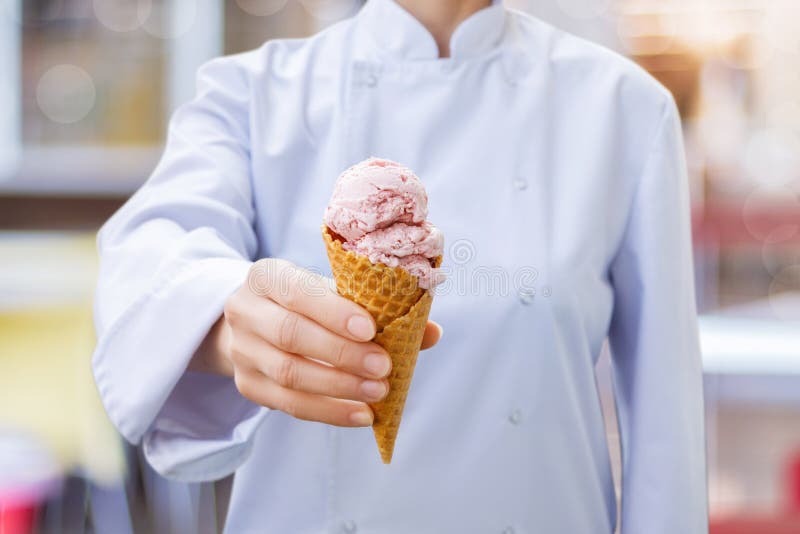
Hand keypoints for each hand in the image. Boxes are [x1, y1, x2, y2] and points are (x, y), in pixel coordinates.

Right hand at [196, 258, 441, 426]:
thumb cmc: (307, 304)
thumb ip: (378, 309)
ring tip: (377, 394)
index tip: (371, 329)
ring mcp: (242, 351)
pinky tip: (360, 415)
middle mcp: (247, 310)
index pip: (298, 292)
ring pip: (288, 374)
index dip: (334, 312)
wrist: (255, 323)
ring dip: (338, 387)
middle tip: (383, 368)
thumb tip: (431, 332)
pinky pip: (289, 404)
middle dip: (342, 354)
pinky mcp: (248, 385)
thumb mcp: (332, 293)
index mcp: (268, 276)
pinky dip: (329, 412)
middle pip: (291, 334)